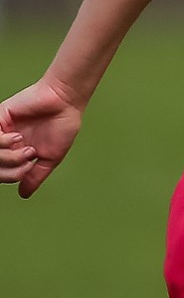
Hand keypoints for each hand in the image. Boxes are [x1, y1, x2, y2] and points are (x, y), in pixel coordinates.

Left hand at [0, 78, 84, 197]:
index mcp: (16, 152)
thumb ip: (35, 176)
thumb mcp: (50, 158)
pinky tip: (18, 137)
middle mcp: (5, 141)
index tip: (29, 167)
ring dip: (8, 156)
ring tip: (26, 148)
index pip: (1, 172)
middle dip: (9, 169)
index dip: (11, 176)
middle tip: (27, 159)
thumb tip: (24, 194)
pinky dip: (2, 142)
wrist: (64, 103)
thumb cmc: (61, 126)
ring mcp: (0, 130)